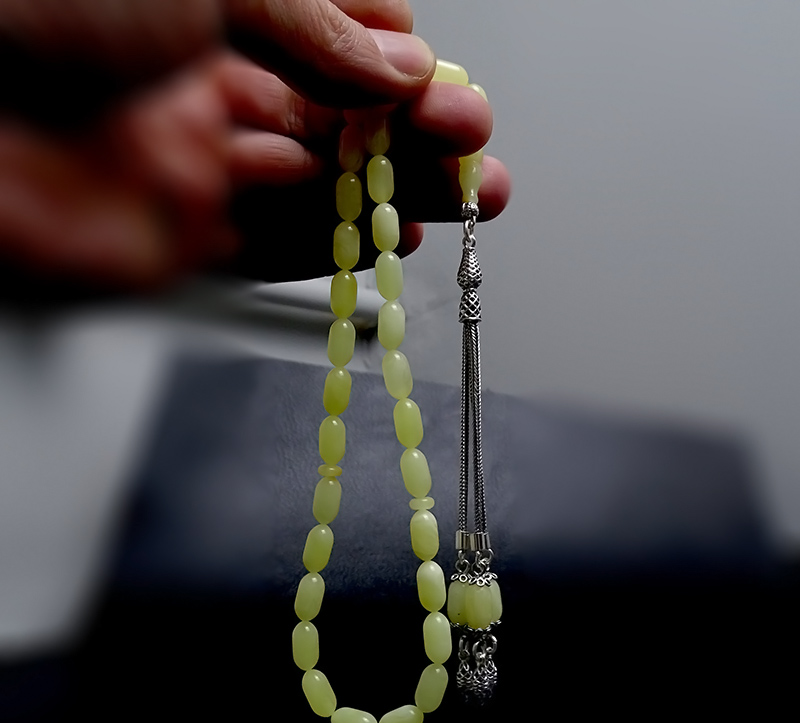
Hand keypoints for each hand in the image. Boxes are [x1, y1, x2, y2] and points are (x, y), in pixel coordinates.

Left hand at [0, 0, 509, 289]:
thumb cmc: (40, 2)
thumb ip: (315, 30)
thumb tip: (398, 59)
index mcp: (214, 16)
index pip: (336, 50)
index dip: (403, 74)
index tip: (451, 93)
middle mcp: (206, 90)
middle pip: (338, 127)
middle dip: (417, 143)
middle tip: (476, 159)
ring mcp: (194, 170)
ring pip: (317, 193)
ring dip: (392, 200)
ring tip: (459, 201)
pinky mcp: (176, 242)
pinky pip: (272, 252)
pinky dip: (334, 249)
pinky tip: (386, 242)